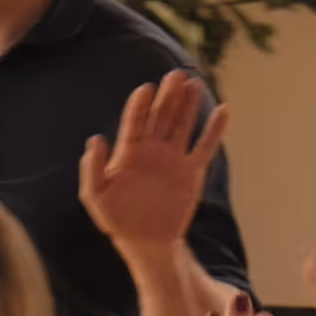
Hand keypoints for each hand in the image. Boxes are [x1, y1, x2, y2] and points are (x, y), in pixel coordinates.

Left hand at [78, 76, 229, 255]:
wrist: (145, 241)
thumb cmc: (116, 219)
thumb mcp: (94, 196)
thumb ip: (92, 169)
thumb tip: (95, 139)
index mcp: (128, 152)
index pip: (134, 122)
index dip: (139, 105)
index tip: (145, 89)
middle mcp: (152, 150)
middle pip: (160, 116)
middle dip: (168, 96)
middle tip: (175, 74)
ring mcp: (173, 158)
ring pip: (182, 125)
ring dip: (188, 104)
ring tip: (193, 82)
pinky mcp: (191, 171)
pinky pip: (205, 146)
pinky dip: (215, 129)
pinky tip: (224, 109)